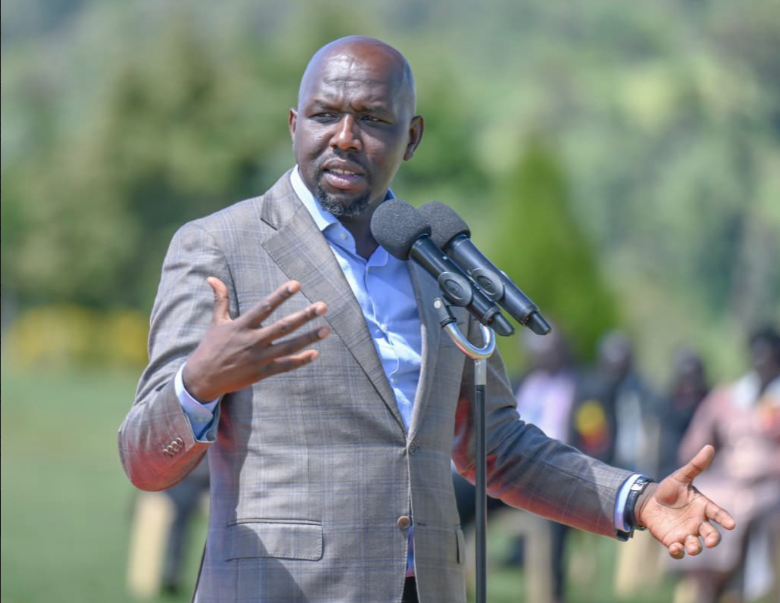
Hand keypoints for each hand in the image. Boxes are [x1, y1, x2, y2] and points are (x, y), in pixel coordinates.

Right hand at [183, 277, 329, 400]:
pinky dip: (300, 361)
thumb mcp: (216, 322)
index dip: (281, 295)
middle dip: (305, 315)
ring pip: (289, 346)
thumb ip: (220, 299)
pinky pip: (284, 366)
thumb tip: (212, 278)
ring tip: (326, 329)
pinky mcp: (261, 373)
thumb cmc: (211, 347)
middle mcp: (253, 340)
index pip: (265, 306)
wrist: (203, 378)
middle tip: (323, 306)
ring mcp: (259, 358)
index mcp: (242, 325)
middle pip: (284, 326)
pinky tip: (315, 354)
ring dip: (309, 338)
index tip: (297, 284)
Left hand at [635, 444, 735, 558]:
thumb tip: (709, 447)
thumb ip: (695, 465)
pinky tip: (674, 547)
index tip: (732, 524)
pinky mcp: (673, 541)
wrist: (649, 501)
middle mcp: (698, 523)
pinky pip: (679, 550)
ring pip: (696, 545)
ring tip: (692, 545)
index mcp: (703, 507)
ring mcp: (687, 533)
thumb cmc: (669, 489)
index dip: (725, 519)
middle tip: (711, 541)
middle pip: (712, 535)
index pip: (718, 514)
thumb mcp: (681, 476)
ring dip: (696, 547)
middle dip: (714, 539)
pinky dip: (678, 551)